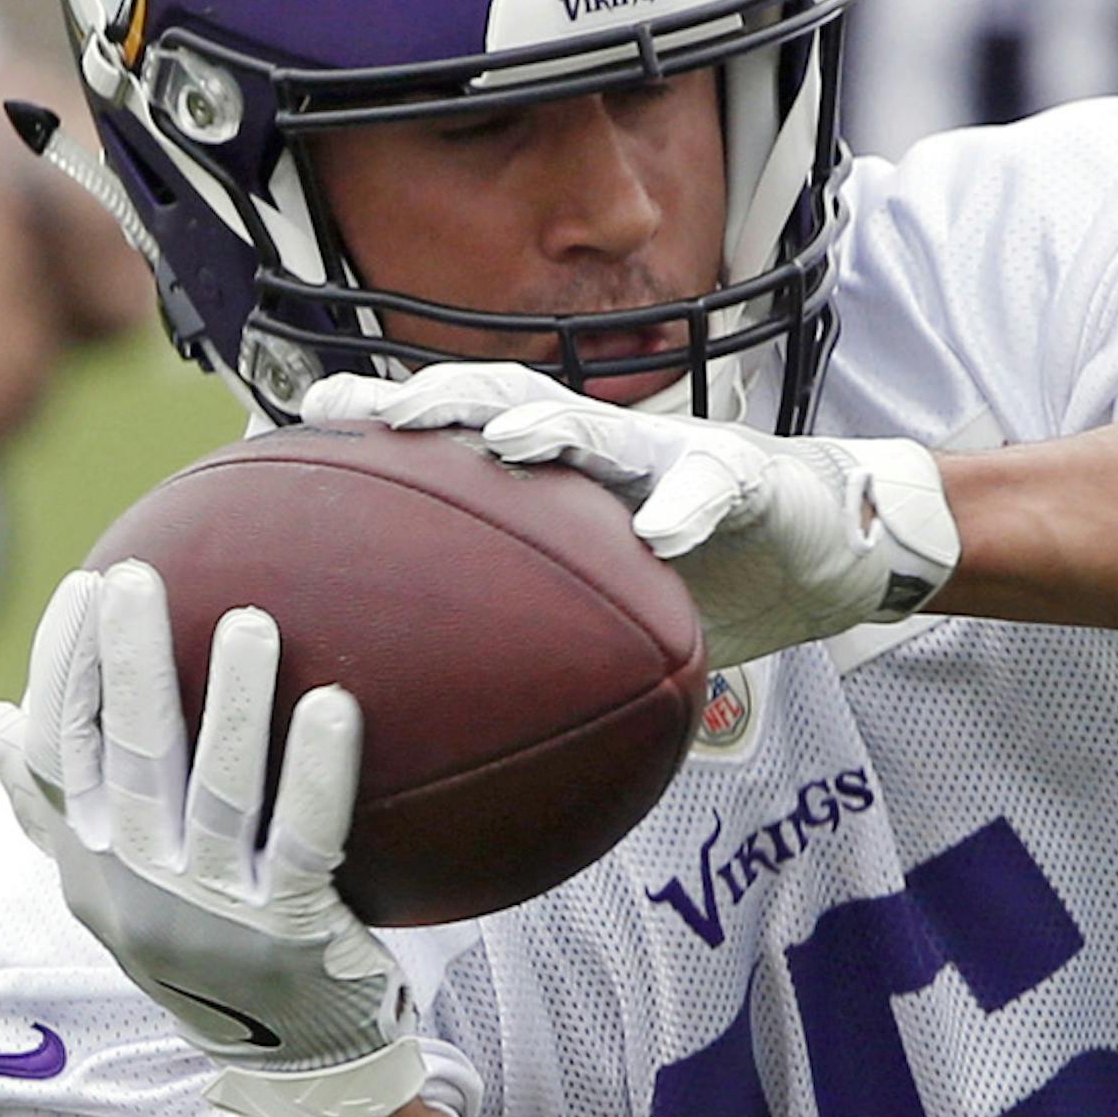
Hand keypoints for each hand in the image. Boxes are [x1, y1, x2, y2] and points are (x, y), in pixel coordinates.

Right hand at [0, 561, 426, 1116]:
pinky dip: (319, 771)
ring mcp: (218, 912)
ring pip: (222, 790)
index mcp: (96, 864)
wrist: (292, 1061)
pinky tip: (336, 704)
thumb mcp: (112, 891)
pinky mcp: (293, 933)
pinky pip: (308, 837)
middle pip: (130, 756)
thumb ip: (56, 810)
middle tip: (138, 575)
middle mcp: (144, 886)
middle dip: (131, 661)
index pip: (59, 753)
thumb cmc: (203, 950)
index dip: (65, 669)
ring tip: (252, 621)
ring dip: (234, 702)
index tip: (83, 589)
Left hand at [304, 366, 961, 664]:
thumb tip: (423, 717)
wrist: (823, 548)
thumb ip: (526, 632)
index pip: (448, 431)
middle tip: (372, 417)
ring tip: (510, 444)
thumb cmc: (700, 578)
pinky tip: (666, 535)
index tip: (294, 431)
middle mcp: (601, 448)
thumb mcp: (602, 606)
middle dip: (434, 401)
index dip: (377, 424)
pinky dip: (690, 507)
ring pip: (600, 427)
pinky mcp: (747, 480)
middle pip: (499, 399)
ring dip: (554, 430)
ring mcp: (671, 454)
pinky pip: (715, 488)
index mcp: (555, 472)